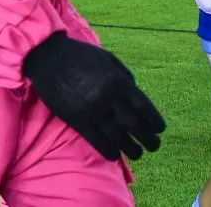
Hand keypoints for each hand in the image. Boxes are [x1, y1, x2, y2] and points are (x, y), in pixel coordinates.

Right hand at [22, 32, 165, 161]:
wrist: (50, 57)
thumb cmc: (81, 55)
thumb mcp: (109, 59)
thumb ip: (124, 76)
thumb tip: (135, 91)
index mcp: (119, 82)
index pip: (144, 107)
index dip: (154, 121)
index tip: (160, 129)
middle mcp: (109, 99)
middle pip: (135, 125)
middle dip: (148, 139)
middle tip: (155, 146)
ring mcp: (93, 111)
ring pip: (118, 137)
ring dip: (131, 149)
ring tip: (138, 154)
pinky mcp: (77, 121)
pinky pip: (96, 140)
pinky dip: (108, 150)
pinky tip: (115, 156)